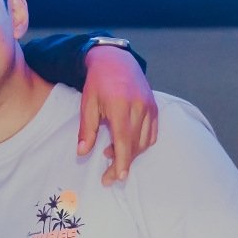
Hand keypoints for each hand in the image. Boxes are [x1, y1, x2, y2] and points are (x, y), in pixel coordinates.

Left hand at [77, 45, 157, 184]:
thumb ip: (86, 129)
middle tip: (108, 176)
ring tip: (111, 153)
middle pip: (135, 144)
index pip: (124, 140)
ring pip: (144, 141)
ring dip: (130, 153)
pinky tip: (126, 144)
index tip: (118, 177)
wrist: (116, 61)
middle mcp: (139, 107)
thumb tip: (82, 152)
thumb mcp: (87, 104)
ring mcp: (149, 107)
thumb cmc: (98, 83)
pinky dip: (141, 144)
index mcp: (120, 106)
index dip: (122, 160)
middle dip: (123, 163)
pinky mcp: (155, 108)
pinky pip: (152, 133)